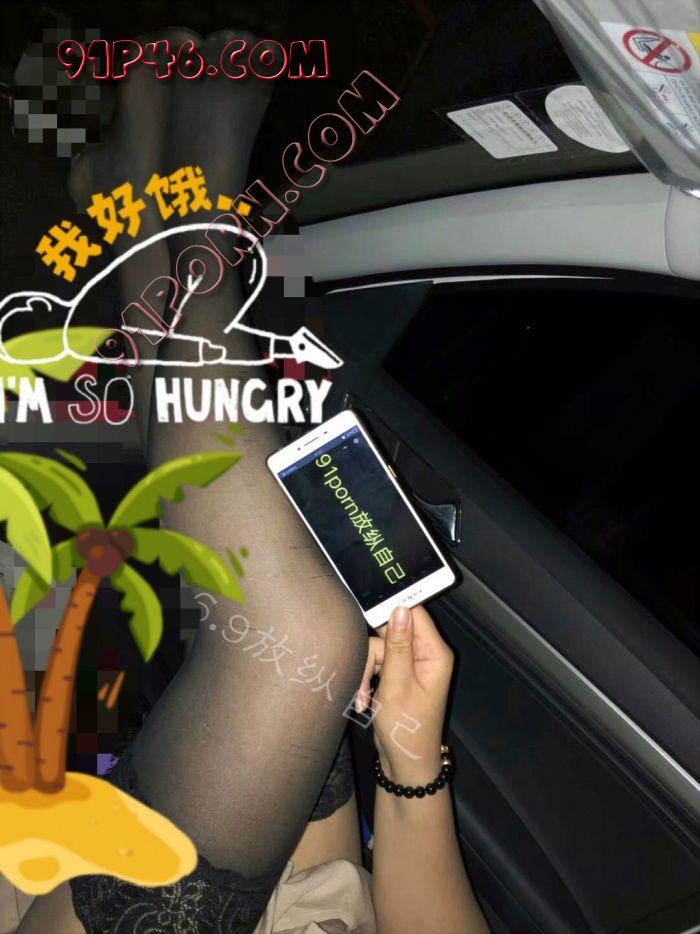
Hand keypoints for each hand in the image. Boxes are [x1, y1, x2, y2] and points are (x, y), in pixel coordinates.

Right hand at [357, 605, 453, 785]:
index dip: (390, 611)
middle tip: (364, 675)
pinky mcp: (398, 674)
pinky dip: (367, 679)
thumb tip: (399, 608)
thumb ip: (396, 646)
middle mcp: (425, 654)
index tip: (366, 614)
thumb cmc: (406, 728)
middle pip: (390, 631)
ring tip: (364, 699)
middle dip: (372, 654)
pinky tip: (364, 701)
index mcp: (434, 653)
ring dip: (366, 672)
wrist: (404, 763)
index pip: (414, 614)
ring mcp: (410, 664)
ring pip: (378, 649)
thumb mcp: (396, 685)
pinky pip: (377, 663)